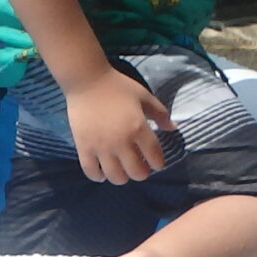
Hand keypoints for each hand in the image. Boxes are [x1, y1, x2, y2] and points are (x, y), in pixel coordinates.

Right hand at [63, 67, 174, 184]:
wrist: (86, 80)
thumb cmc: (117, 86)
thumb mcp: (144, 96)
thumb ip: (160, 114)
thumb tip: (173, 129)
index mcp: (139, 129)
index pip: (155, 158)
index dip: (158, 163)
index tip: (155, 162)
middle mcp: (121, 142)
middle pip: (137, 172)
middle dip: (141, 172)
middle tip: (138, 165)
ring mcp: (101, 146)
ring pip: (115, 176)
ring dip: (122, 177)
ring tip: (121, 169)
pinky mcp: (83, 146)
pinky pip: (91, 171)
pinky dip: (98, 176)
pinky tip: (102, 172)